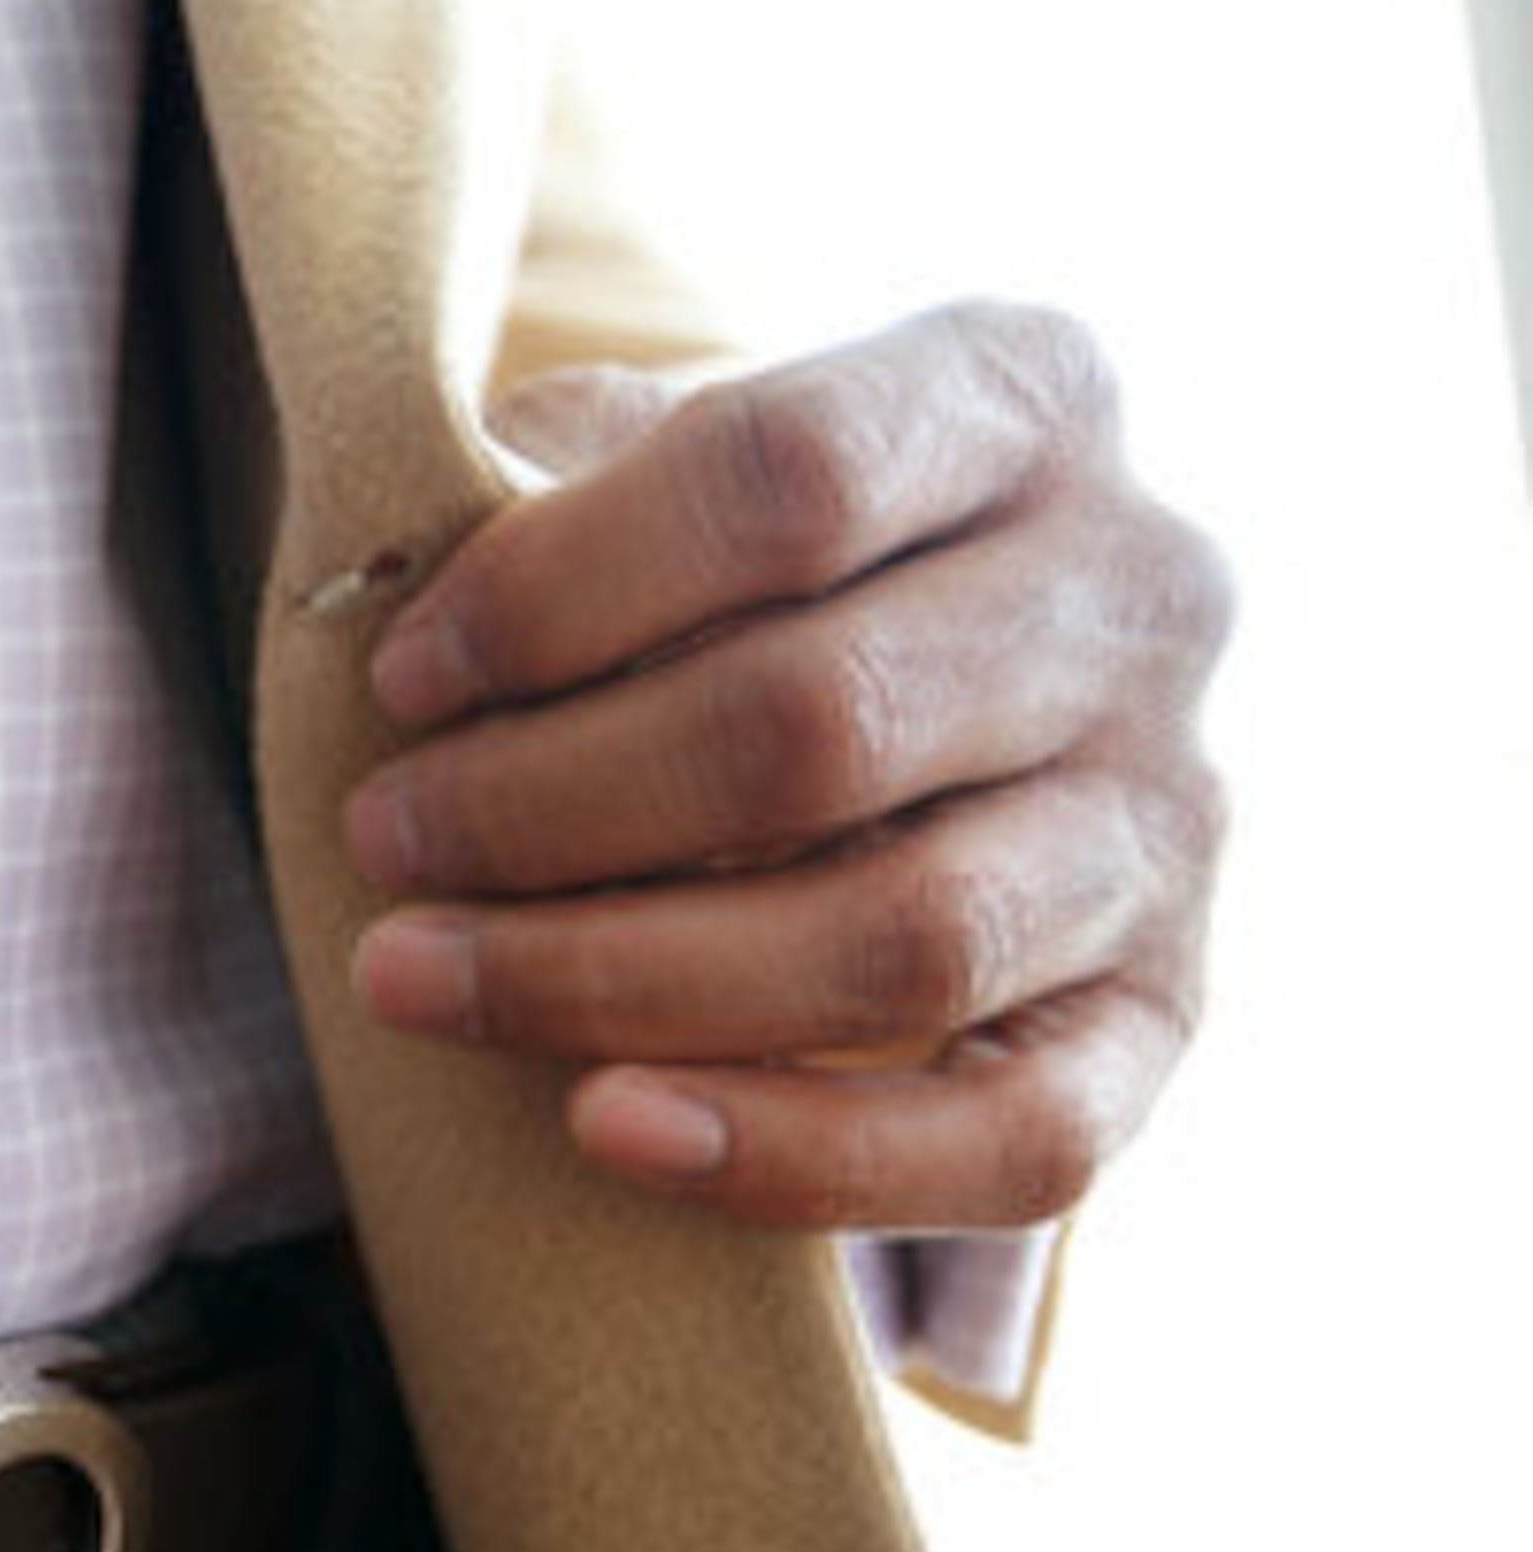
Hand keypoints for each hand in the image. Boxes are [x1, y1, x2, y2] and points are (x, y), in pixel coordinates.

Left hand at [344, 302, 1231, 1228]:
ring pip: (904, 937)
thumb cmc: (744, 576)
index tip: (402, 679)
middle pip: (824, 720)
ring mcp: (1172, 816)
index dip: (562, 587)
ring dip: (619, 978)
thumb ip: (573, 484)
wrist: (930, 719)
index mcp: (1025, 399)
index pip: (791, 473)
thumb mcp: (674, 471)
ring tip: (416, 977)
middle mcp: (1143, 595)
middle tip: (381, 841)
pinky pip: (1011, 1139)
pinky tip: (606, 1128)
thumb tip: (420, 573)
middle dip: (552, 802)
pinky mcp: (1165, 1016)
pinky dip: (796, 1153)